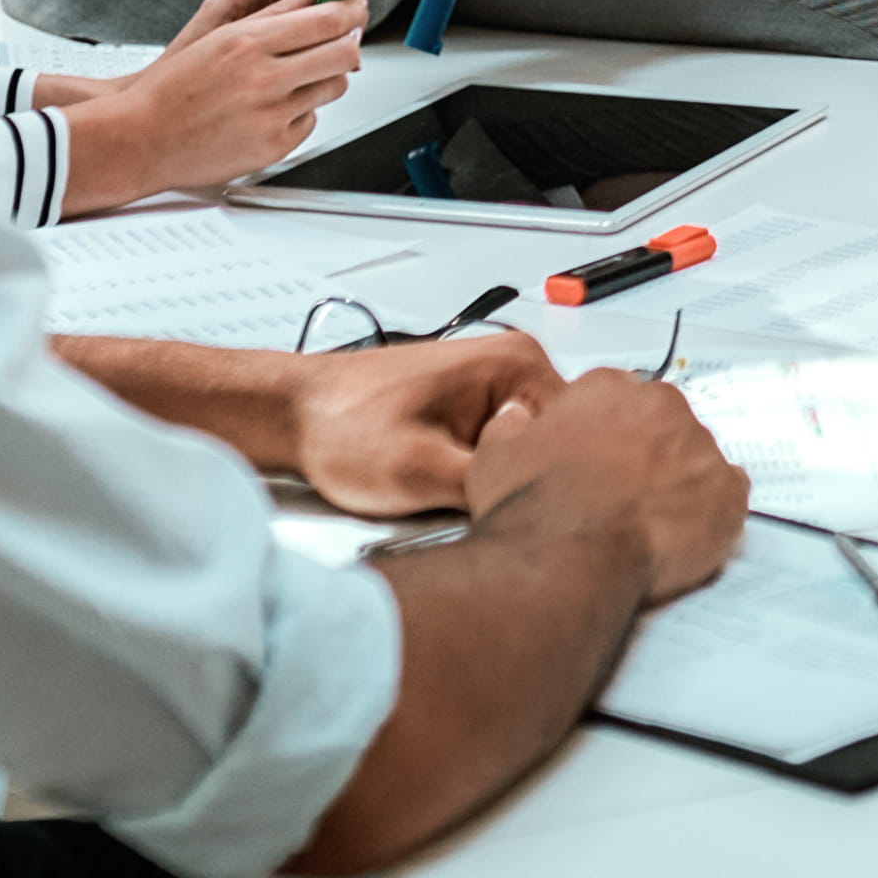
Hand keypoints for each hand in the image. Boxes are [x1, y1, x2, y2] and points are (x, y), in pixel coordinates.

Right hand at [57, 0, 369, 211]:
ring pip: (335, 86)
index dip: (352, 7)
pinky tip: (274, 106)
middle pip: (345, 52)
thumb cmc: (174, 87)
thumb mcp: (221, 34)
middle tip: (343, 36)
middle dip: (351, 40)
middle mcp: (264, 79)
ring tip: (301, 71)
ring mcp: (272, 116)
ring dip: (327, 75)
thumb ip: (277, 11)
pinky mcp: (275, 146)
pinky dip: (302, 110)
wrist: (140, 138)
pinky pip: (312, 119)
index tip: (353, 3)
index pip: (330, 18)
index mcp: (250, 42)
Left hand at [286, 332, 564, 517]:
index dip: (559, 483)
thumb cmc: (341, 426)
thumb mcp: (419, 471)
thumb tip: (542, 513)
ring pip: (533, 453)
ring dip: (506, 482)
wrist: (294, 414)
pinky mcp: (477, 407)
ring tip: (460, 492)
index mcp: (517, 364)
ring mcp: (497, 386)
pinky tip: (456, 488)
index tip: (532, 511)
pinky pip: (507, 449)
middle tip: (482, 503)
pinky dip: (489, 475)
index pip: (583, 435)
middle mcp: (514, 365)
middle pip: (561, 445)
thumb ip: (489, 488)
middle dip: (530, 483)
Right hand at [466, 368, 751, 606]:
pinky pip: (729, 493)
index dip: (608, 433)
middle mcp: (661, 406)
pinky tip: (685, 532)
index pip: (619, 396)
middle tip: (623, 493)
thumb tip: (516, 416)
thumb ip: (512, 425)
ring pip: (696, 458)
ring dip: (680, 482)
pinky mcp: (727, 492)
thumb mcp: (496, 454)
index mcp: (609, 388)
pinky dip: (713, 511)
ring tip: (649, 521)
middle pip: (663, 423)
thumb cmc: (533, 510)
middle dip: (648, 453)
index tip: (600, 458)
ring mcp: (700, 447)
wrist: (566, 559)